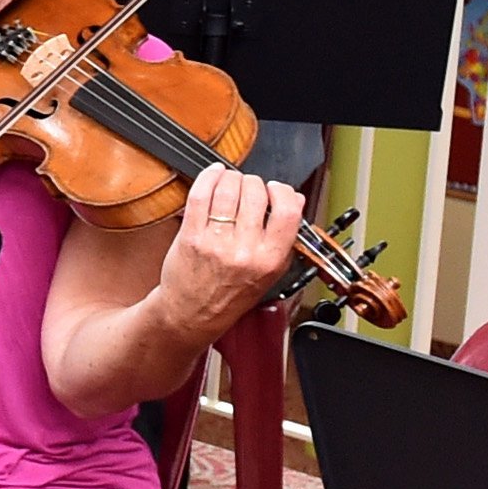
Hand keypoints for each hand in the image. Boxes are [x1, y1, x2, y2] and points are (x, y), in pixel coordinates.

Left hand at [155, 165, 304, 331]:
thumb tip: (297, 199)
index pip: (287, 211)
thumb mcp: (271, 271)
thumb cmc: (232, 293)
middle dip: (254, 183)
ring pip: (228, 190)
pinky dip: (208, 178)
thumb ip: (286, 236)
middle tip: (249, 188)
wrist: (193, 313)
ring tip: (231, 182)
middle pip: (255, 194)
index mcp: (270, 259)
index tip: (276, 190)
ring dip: (231, 178)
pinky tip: (214, 175)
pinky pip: (199, 196)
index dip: (283, 191)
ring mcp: (216, 242)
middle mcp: (244, 250)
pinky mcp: (190, 236)